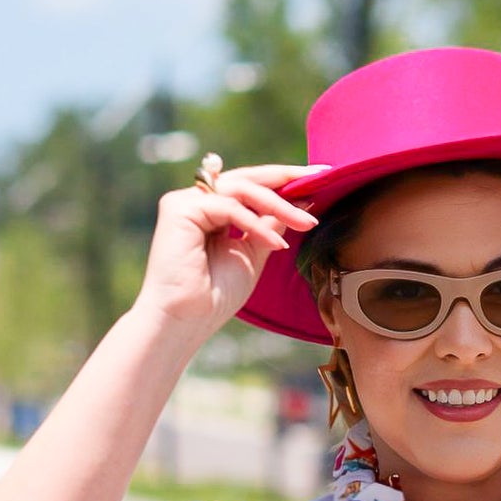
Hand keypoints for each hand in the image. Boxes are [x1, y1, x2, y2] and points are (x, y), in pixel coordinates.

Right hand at [136, 162, 328, 341]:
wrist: (183, 323)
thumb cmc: (212, 299)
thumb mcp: (252, 257)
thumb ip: (268, 228)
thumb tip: (296, 205)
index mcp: (212, 210)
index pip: (250, 187)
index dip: (283, 182)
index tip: (318, 179)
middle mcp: (197, 200)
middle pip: (247, 179)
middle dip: (286, 178)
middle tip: (320, 177)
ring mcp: (186, 202)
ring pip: (241, 188)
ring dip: (278, 204)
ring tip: (306, 223)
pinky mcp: (179, 208)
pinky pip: (229, 207)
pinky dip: (255, 224)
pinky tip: (276, 244)